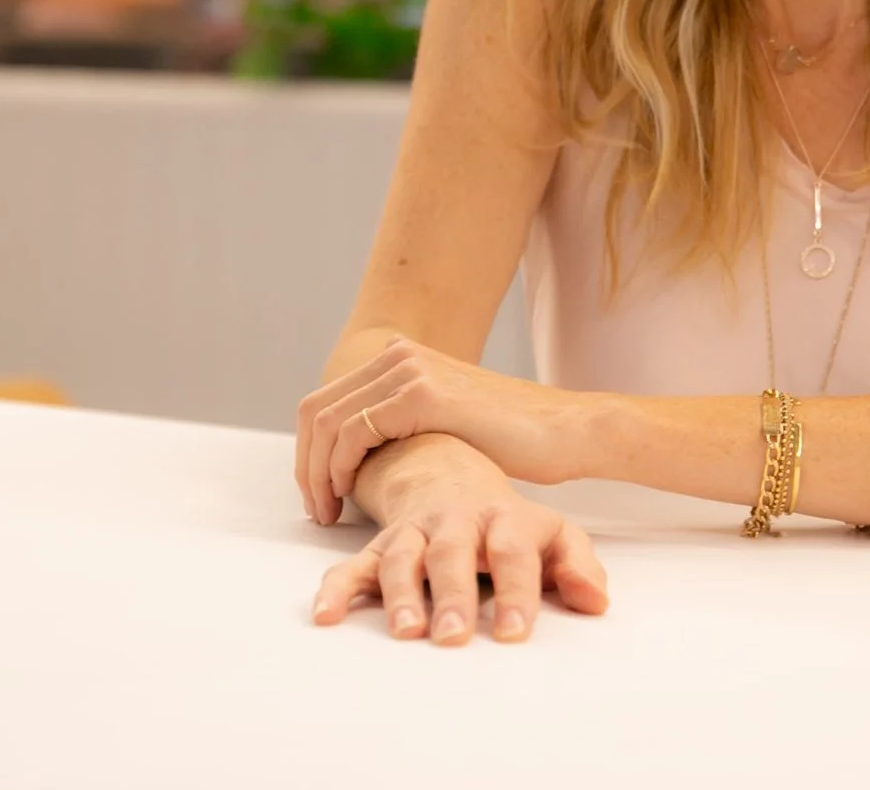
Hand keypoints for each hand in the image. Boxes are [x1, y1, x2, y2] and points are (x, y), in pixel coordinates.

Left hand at [295, 337, 595, 525]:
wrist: (563, 430)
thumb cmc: (513, 441)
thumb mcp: (446, 424)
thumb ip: (407, 427)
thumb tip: (365, 458)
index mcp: (400, 360)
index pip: (326, 403)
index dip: (310, 453)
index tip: (319, 495)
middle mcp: (398, 356)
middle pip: (316, 411)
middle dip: (306, 466)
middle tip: (315, 510)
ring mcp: (407, 371)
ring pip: (328, 424)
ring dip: (317, 474)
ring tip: (328, 513)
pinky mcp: (421, 395)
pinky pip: (354, 433)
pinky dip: (340, 468)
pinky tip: (351, 497)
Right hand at [311, 443, 608, 645]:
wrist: (448, 472)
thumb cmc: (507, 523)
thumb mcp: (552, 534)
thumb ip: (577, 565)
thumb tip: (596, 603)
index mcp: (502, 518)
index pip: (513, 553)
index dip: (515, 591)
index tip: (514, 633)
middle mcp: (455, 520)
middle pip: (452, 554)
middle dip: (451, 595)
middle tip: (452, 637)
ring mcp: (414, 530)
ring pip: (402, 557)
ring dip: (400, 594)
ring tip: (404, 631)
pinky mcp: (381, 543)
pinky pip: (353, 564)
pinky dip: (337, 586)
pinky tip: (326, 614)